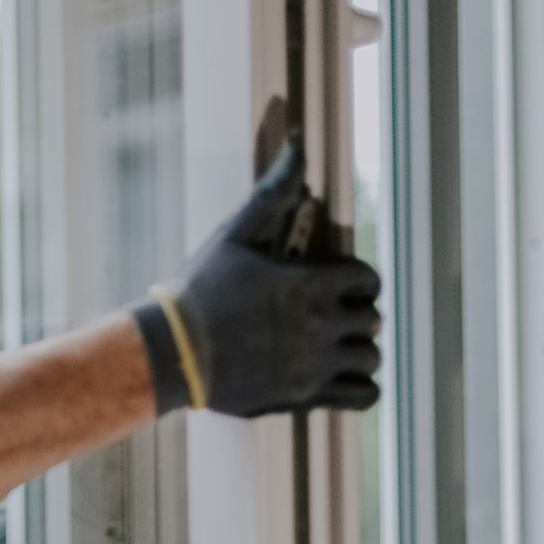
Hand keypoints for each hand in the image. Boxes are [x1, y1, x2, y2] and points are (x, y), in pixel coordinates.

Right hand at [134, 144, 381, 415]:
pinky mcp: (304, 397)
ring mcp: (315, 366)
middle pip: (373, 319)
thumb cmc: (199, 291)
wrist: (171, 352)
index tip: (341, 284)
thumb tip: (298, 146)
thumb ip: (271, 192)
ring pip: (372, 358)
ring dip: (360, 350)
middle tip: (334, 315)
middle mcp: (321, 326)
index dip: (359, 279)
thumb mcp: (232, 235)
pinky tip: (342, 378)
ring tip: (338, 348)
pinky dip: (362, 387)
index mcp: (311, 284)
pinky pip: (363, 396)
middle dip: (358, 314)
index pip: (368, 279)